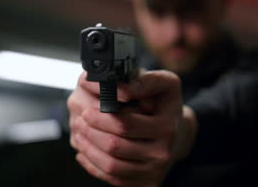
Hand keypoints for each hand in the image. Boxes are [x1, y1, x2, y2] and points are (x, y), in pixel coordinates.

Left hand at [67, 70, 197, 186]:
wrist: (178, 133)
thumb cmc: (166, 104)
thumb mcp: (165, 83)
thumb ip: (145, 80)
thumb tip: (122, 88)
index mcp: (166, 128)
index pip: (125, 125)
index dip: (101, 118)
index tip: (86, 110)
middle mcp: (162, 154)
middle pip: (115, 147)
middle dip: (91, 133)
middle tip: (79, 121)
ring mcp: (153, 172)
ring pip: (112, 166)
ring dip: (89, 151)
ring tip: (79, 135)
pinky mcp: (145, 183)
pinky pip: (114, 179)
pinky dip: (94, 166)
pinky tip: (85, 153)